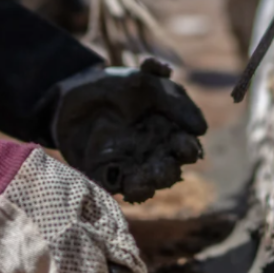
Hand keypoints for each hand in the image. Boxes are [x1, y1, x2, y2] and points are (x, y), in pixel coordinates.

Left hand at [52, 58, 206, 202]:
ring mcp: (130, 163)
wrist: (70, 92)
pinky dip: (130, 190)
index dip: (188, 148)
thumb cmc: (113, 85)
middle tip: (165, 169)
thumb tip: (202, 129)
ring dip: (151, 183)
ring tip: (148, 180)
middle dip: (170, 171)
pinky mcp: (107, 174)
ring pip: (149, 181)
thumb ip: (174, 100)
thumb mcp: (145, 83)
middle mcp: (152, 151)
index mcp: (167, 130)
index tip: (186, 146)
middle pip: (169, 168)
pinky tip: (132, 188)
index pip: (185, 145)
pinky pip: (122, 187)